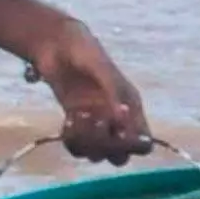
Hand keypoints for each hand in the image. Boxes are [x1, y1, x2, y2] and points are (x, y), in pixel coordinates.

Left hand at [29, 18, 151, 161]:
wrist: (56, 44)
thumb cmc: (84, 50)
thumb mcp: (101, 67)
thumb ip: (113, 91)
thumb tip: (123, 117)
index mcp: (131, 107)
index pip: (143, 142)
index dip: (134, 145)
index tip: (119, 133)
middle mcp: (115, 119)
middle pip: (120, 155)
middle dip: (108, 148)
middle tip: (96, 124)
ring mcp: (94, 121)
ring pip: (97, 153)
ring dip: (87, 143)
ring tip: (79, 118)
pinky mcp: (75, 120)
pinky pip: (76, 144)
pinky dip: (72, 139)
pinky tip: (67, 122)